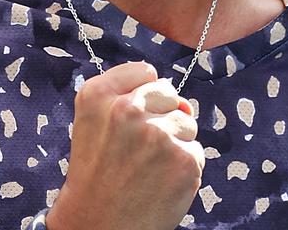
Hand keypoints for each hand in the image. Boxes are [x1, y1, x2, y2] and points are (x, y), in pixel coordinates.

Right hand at [46, 62, 203, 229]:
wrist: (97, 225)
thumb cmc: (97, 174)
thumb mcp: (92, 122)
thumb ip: (129, 94)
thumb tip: (182, 102)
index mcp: (98, 96)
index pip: (145, 72)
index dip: (142, 96)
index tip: (128, 120)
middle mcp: (128, 109)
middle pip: (170, 94)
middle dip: (161, 118)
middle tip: (136, 149)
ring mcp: (159, 134)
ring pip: (186, 123)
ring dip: (174, 143)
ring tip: (147, 167)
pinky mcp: (184, 159)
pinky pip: (195, 150)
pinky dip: (183, 167)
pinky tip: (160, 181)